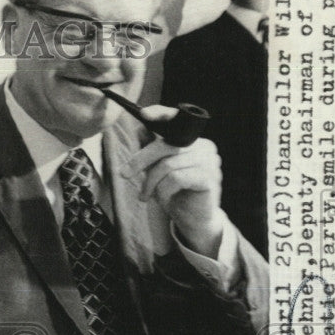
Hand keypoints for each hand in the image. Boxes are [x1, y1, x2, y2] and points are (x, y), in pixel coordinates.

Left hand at [124, 106, 225, 256]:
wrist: (193, 220)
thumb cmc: (175, 192)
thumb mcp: (157, 169)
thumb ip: (151, 149)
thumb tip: (139, 127)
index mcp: (193, 141)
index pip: (178, 121)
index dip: (161, 114)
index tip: (143, 114)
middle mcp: (205, 147)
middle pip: (166, 145)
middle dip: (140, 160)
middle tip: (124, 174)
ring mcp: (210, 162)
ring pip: (168, 164)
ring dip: (151, 182)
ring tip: (146, 194)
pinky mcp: (210, 178)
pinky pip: (177, 178)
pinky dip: (164, 190)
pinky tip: (164, 198)